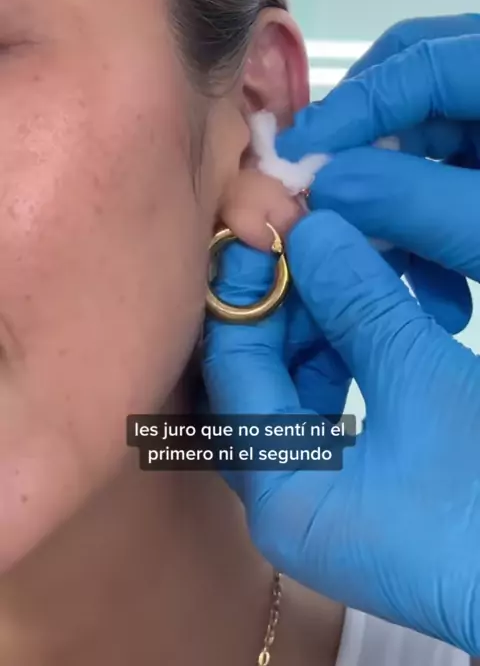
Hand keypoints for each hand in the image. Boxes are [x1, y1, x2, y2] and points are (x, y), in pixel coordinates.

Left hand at [203, 212, 479, 654]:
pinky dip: (346, 366)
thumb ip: (359, 303)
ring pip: (294, 394)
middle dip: (287, 309)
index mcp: (280, 495)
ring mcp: (324, 507)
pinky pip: (327, 416)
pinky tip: (376, 328)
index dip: (246, 293)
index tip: (265, 230)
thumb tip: (310, 231)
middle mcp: (286, 508)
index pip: (234, 371)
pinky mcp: (361, 501)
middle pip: (257, 381)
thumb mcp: (423, 380)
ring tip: (352, 280)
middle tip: (315, 249)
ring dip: (320, 333)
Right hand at [278, 14, 479, 334]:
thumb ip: (410, 199)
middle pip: (411, 90)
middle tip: (331, 206)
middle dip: (364, 159)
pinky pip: (452, 177)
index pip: (416, 58)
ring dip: (400, 213)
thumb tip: (321, 185)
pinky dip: (433, 229)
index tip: (295, 161)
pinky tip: (442, 296)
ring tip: (398, 278)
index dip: (349, 108)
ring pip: (427, 143)